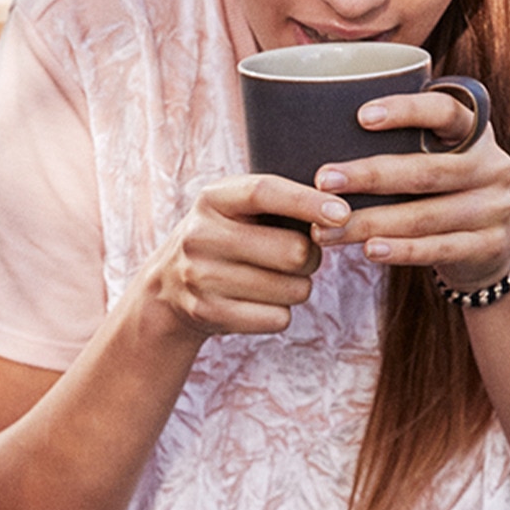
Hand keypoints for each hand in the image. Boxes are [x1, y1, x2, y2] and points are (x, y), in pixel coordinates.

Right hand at [143, 175, 340, 339]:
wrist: (167, 288)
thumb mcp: (235, 209)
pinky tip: (258, 302)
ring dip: (297, 287)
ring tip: (274, 279)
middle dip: (311, 257)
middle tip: (300, 257)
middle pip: (292, 251)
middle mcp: (200, 235)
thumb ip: (278, 203)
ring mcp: (200, 277)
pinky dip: (279, 312)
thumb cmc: (225, 239)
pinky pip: (277, 318)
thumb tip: (338, 215)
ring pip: (292, 289)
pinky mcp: (207, 313)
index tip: (342, 214)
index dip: (307, 202)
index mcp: (213, 198)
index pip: (264, 192)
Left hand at [310, 88, 509, 292]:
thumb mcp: (432, 156)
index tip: (361, 117)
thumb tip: (314, 128)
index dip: (406, 111)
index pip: (445, 111)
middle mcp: (491, 165)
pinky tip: (369, 251)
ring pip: (426, 216)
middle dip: (370, 176)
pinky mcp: (488, 245)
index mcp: (474, 130)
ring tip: (326, 230)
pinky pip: (438, 248)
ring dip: (371, 222)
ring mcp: (494, 207)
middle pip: (427, 171)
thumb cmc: (438, 189)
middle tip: (322, 181)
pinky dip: (401, 251)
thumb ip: (397, 141)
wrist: (488, 245)